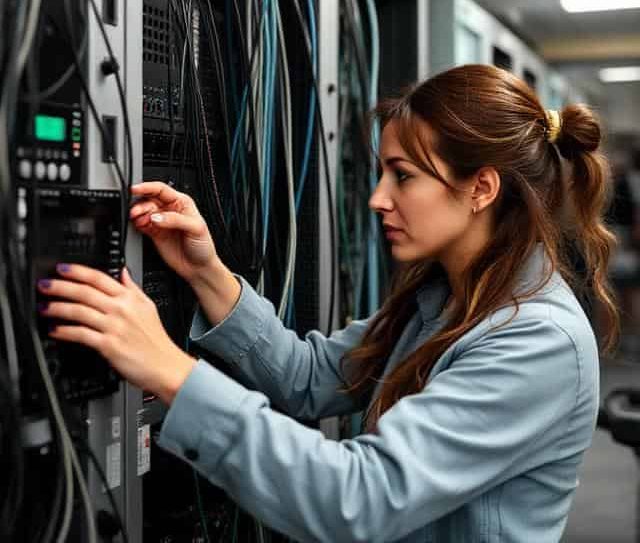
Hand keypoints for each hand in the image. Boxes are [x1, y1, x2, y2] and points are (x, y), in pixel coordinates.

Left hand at [37, 264, 195, 402]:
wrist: (165, 365)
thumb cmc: (156, 340)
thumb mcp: (148, 307)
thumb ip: (133, 288)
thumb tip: (124, 272)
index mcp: (130, 299)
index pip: (100, 278)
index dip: (78, 271)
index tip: (62, 269)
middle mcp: (121, 310)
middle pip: (85, 292)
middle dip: (60, 287)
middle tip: (44, 285)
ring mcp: (114, 327)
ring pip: (79, 311)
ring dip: (57, 308)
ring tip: (44, 307)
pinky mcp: (108, 345)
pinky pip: (80, 334)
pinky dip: (64, 331)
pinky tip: (55, 330)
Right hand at [129, 181, 217, 281]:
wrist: (199, 267)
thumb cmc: (203, 246)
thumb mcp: (195, 228)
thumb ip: (175, 220)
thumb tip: (156, 216)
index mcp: (182, 203)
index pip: (161, 190)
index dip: (147, 187)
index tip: (135, 189)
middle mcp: (170, 209)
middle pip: (149, 199)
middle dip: (141, 203)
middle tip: (136, 211)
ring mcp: (161, 221)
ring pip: (144, 211)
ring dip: (138, 213)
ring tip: (138, 219)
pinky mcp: (154, 233)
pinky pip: (141, 224)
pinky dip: (137, 223)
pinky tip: (139, 225)